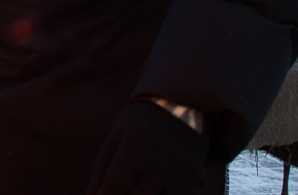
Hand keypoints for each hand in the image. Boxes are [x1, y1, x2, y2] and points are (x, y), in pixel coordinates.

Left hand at [86, 99, 206, 194]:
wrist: (183, 111)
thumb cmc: (139, 128)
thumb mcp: (116, 140)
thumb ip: (102, 171)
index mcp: (135, 147)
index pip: (116, 184)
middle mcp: (160, 163)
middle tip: (117, 192)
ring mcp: (180, 176)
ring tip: (135, 190)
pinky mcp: (196, 185)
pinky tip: (152, 191)